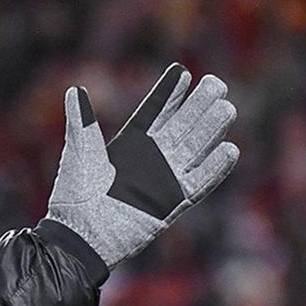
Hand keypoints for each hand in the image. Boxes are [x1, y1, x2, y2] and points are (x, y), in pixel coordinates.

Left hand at [46, 63, 238, 267]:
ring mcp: (163, 180)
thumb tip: (75, 90)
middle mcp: (150, 160)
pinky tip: (229, 149)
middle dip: (199, 105)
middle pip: (181, 126)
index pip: (154, 114)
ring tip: (226, 107)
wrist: (80, 233)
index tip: (183, 72)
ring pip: (195, 148)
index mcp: (128, 146)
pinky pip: (200, 183)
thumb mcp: (80, 151)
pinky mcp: (172, 202)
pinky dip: (215, 168)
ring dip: (211, 129)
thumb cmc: (75, 193)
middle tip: (216, 82)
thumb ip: (82, 121)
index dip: (168, 94)